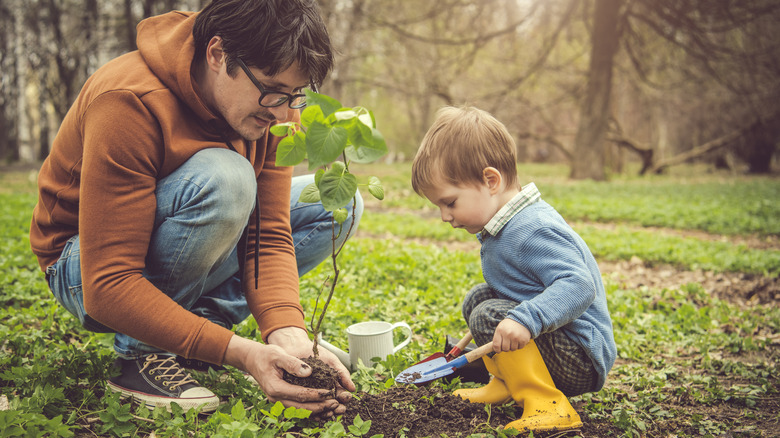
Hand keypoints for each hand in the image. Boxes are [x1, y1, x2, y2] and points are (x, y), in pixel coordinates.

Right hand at [223, 334, 346, 415]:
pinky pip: (296, 409)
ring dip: (316, 412)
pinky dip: (309, 411)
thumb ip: (292, 363)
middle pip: (301, 407)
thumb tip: (308, 372)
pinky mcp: (281, 400)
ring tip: (332, 409)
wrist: (253, 360)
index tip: (331, 392)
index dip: (317, 394)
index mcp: (276, 387)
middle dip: (319, 407)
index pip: (300, 394)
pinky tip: (322, 411)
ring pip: (299, 411)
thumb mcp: (279, 354)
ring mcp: (278, 401)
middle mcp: (276, 398)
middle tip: (335, 404)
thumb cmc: (266, 355)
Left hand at [492, 319, 530, 352]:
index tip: (498, 350)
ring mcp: (516, 337)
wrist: (521, 319)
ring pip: (512, 349)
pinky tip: (518, 339)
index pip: (496, 345)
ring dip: (512, 346)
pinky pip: (519, 348)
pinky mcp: (523, 339)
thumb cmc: (508, 325)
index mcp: (500, 331)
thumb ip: (497, 338)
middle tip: (507, 343)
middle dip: (505, 348)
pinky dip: (519, 345)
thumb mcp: (500, 328)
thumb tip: (495, 349)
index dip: (497, 350)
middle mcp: (508, 334)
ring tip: (513, 340)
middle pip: (505, 349)